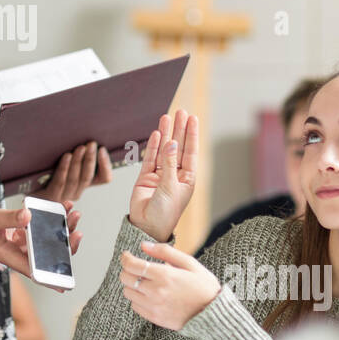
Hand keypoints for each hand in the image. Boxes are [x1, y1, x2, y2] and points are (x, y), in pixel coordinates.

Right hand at [0, 200, 83, 287]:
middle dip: (63, 244)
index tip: (66, 283)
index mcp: (8, 256)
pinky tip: (59, 207)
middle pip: (45, 255)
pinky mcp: (19, 233)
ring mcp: (18, 243)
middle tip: (76, 230)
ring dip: (59, 228)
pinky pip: (38, 229)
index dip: (50, 279)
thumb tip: (29, 216)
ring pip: (45, 241)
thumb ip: (10, 218)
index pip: (33, 271)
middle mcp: (16, 253)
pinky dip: (48, 220)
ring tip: (73, 213)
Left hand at [31, 141, 112, 202]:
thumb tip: (86, 136)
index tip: (102, 149)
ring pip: (75, 179)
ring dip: (79, 162)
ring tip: (80, 148)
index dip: (105, 164)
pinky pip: (59, 182)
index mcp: (83, 184)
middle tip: (91, 144)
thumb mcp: (66, 162)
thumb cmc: (46, 171)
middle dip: (90, 158)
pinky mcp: (50, 196)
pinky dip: (64, 168)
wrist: (26, 187)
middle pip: (88, 177)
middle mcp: (76, 192)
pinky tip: (67, 156)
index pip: (104, 178)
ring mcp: (63, 196)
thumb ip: (77, 154)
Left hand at [119, 239, 220, 329]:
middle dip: (127, 270)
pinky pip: (135, 307)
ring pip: (128, 293)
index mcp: (164, 275)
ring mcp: (153, 306)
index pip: (131, 265)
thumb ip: (165, 251)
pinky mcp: (154, 318)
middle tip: (135, 268)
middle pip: (125, 278)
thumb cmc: (204, 287)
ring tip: (144, 282)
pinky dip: (137, 299)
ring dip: (132, 285)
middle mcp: (155, 291)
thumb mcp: (190, 263)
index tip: (127, 256)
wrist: (213, 314)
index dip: (125, 258)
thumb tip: (143, 245)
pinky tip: (148, 295)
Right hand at [127, 109, 199, 241]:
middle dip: (179, 130)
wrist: (146, 227)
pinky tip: (156, 133)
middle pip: (178, 147)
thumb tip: (172, 143)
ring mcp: (160, 175)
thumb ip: (170, 164)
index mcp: (187, 179)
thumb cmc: (164, 214)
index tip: (192, 119)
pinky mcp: (146, 177)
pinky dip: (153, 146)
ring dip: (166, 134)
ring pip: (163, 150)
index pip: (190, 152)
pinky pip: (150, 158)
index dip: (191, 135)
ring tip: (167, 117)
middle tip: (181, 112)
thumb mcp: (171, 187)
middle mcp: (174, 175)